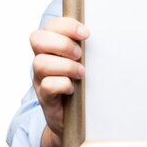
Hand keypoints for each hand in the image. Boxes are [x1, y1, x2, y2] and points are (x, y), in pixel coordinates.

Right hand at [30, 17, 89, 140]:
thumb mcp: (83, 63)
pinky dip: (62, 84)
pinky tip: (73, 88)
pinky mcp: (45, 98)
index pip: (50, 26)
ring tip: (81, 73)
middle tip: (80, 54)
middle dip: (62, 44)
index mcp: (51, 47)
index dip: (66, 26)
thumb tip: (109, 33)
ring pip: (40, 63)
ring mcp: (40, 79)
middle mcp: (41, 61)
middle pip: (37, 39)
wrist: (72, 121)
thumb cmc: (81, 86)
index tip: (86, 34)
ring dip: (65, 66)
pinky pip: (47, 86)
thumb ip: (86, 48)